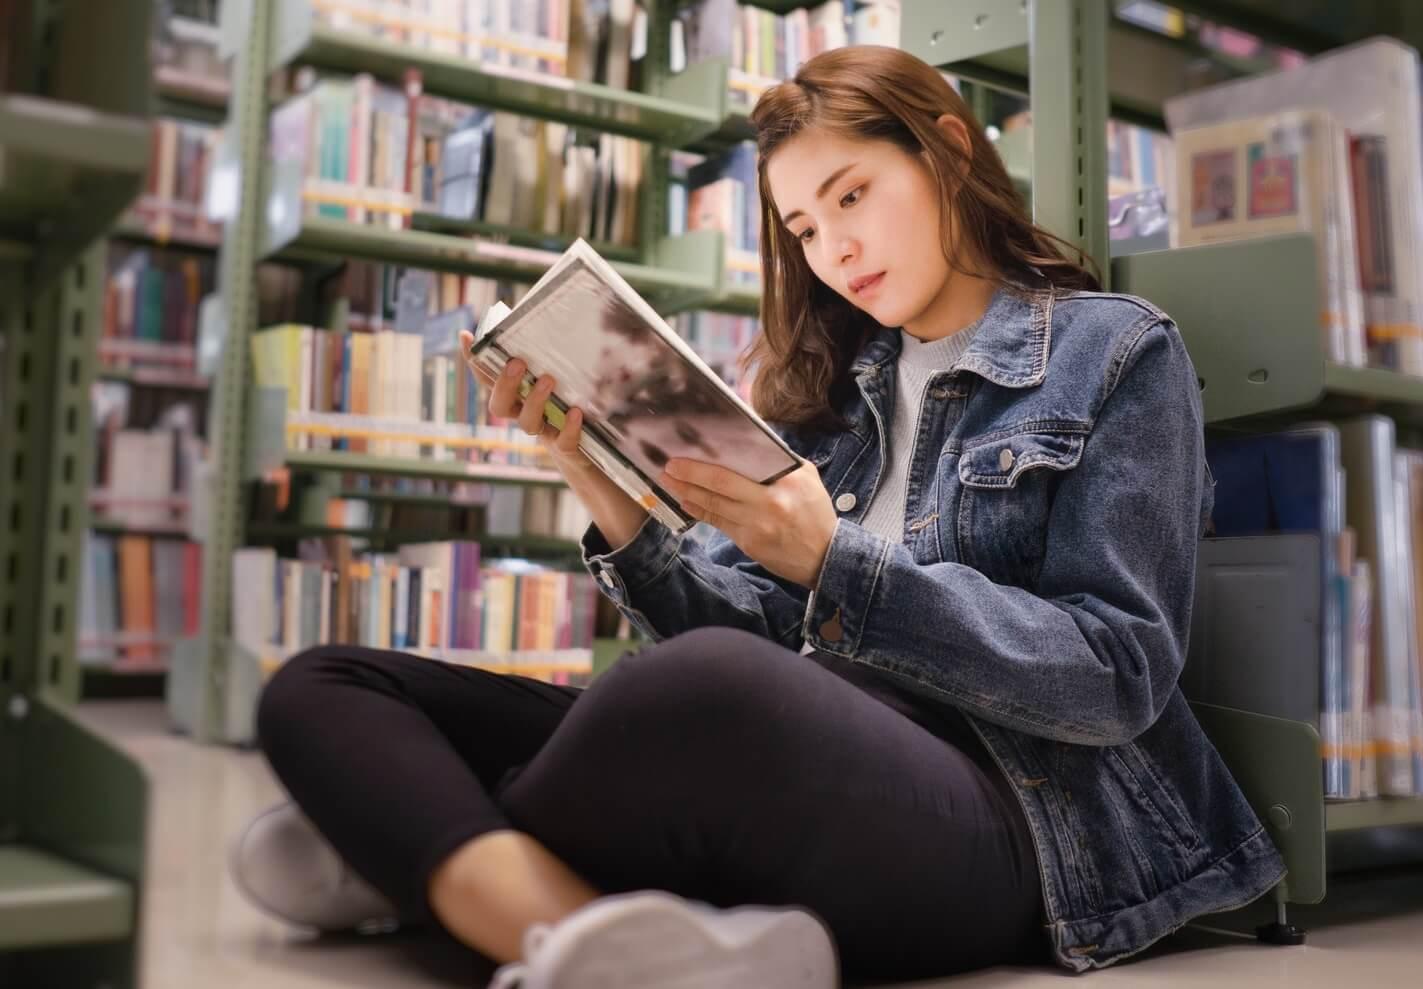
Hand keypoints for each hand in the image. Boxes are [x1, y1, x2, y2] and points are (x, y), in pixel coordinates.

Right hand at [459, 329, 597, 479]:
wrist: (591, 444)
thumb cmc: (569, 397)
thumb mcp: (559, 370)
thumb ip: (548, 349)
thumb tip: (540, 313)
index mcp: (516, 394)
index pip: (488, 378)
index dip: (475, 360)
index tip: (467, 337)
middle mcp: (522, 413)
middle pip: (500, 405)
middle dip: (505, 384)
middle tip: (516, 363)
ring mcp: (543, 431)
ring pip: (528, 423)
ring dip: (535, 401)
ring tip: (549, 380)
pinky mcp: (565, 446)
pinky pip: (563, 441)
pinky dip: (568, 428)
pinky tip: (575, 412)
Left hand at [657, 458, 838, 588]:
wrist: (825, 556)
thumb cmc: (815, 512)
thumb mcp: (807, 479)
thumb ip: (782, 462)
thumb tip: (752, 444)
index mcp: (786, 482)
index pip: (742, 467)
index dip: (710, 461)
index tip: (689, 450)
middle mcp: (769, 503)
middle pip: (721, 484)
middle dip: (690, 475)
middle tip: (668, 466)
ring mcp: (757, 526)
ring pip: (714, 506)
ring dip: (688, 493)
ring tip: (669, 482)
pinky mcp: (749, 543)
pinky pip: (719, 523)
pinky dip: (701, 512)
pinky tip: (687, 502)